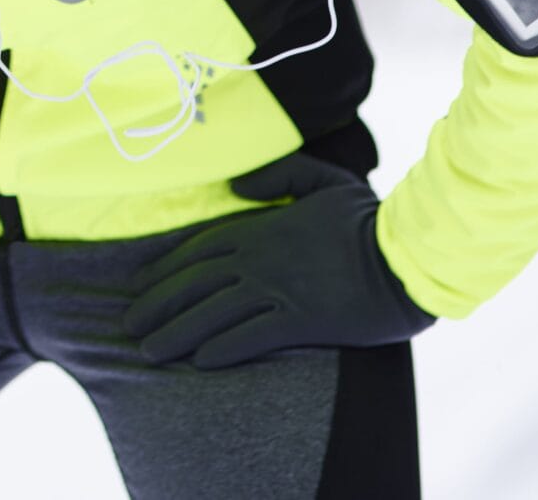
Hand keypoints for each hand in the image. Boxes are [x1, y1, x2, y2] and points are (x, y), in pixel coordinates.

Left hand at [118, 151, 435, 369]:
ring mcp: (279, 290)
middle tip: (130, 327)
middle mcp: (261, 260)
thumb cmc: (367, 218)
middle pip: (195, 284)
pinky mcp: (302, 319)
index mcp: (261, 229)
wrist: (407, 254)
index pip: (199, 250)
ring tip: (150, 351)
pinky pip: (253, 336)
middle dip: (158, 306)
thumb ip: (277, 175)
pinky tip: (202, 362)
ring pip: (214, 313)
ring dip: (178, 333)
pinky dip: (225, 348)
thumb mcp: (322, 181)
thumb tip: (236, 183)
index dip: (164, 269)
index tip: (140, 285)